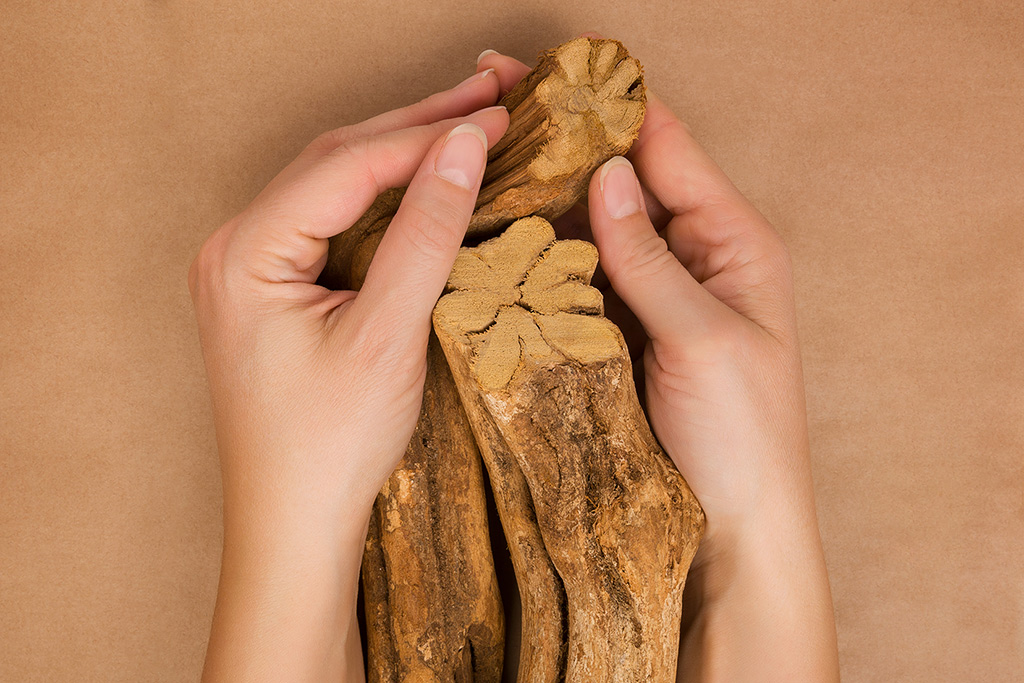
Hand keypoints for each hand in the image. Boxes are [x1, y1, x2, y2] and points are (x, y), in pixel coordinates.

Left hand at [189, 70, 508, 681]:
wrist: (292, 527)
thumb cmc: (328, 447)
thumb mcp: (386, 336)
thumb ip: (425, 236)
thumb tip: (464, 150)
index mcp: (245, 252)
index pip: (347, 166)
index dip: (427, 137)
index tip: (496, 118)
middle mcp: (237, 246)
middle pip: (337, 162)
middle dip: (417, 126)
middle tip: (490, 96)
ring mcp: (253, 266)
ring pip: (338, 186)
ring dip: (403, 154)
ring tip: (470, 122)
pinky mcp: (276, 288)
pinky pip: (337, 222)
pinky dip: (389, 198)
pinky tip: (430, 182)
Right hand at [478, 47, 838, 681]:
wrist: (734, 531)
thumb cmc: (743, 440)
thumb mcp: (705, 340)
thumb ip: (652, 259)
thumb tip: (607, 175)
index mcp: (732, 242)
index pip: (665, 147)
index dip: (606, 104)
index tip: (540, 73)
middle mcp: (690, 257)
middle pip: (621, 176)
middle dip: (561, 139)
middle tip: (488, 107)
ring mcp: (649, 294)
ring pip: (591, 224)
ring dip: (545, 192)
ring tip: (480, 160)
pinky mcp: (618, 331)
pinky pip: (578, 276)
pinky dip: (542, 250)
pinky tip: (498, 232)